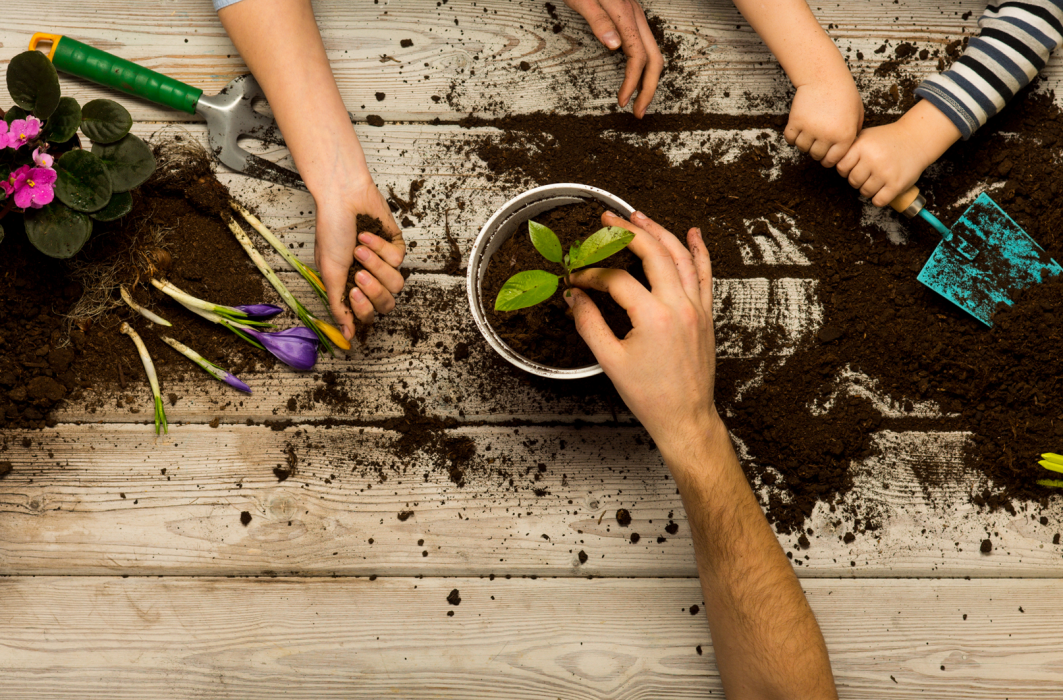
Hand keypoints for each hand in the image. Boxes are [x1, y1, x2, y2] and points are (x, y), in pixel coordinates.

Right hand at [314, 176, 404, 337]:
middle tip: (359, 272)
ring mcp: (384, 264)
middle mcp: (370, 279)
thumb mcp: (330, 272)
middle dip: (374, 288)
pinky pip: (398, 260)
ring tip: (360, 248)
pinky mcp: (396, 248)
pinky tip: (366, 234)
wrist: (343, 198)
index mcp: (351, 287)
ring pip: (396, 283)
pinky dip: (381, 247)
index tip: (354, 291)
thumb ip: (339, 305)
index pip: (368, 314)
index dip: (364, 308)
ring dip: (377, 265)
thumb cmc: (331, 231)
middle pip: (387, 303)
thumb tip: (347, 335)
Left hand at [564, 0, 663, 117]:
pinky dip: (644, 67)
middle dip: (649, 89)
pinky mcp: (631, 17)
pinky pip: (645, 46)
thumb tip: (614, 46)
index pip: (637, 56)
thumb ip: (598, 21)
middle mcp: (636, 16)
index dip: (632, 83)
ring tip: (639, 101)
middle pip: (654, 59)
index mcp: (625, 14)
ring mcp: (636, 16)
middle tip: (638, 113)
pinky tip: (635, 78)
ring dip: (648, 81)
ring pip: (653, 53)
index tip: (623, 102)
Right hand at [564, 211, 719, 452]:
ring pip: (681, 257)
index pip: (617, 280)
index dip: (592, 275)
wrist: (685, 417)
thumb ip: (589, 323)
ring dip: (660, 232)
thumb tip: (574, 298)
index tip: (576, 278)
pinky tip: (693, 234)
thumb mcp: (610, 361)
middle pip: (653, 254)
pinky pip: (705, 275)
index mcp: (654, 318)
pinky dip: (699, 251)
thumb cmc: (651, 397)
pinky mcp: (706, 315)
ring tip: (640, 217)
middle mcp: (680, 307)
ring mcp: (697, 309)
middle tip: (607, 220)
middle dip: (627, 232)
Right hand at [785, 73, 863, 166]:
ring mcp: (810, 129)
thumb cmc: (843, 94)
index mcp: (845, 136)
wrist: (825, 77)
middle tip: (817, 140)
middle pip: (816, 155)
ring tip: (809, 131)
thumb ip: (853, 133)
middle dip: (816, 150)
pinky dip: (792, 136)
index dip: (828, 158)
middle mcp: (827, 135)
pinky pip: (790, 139)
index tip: (826, 153)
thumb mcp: (857, 114)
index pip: (832, 160)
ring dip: (804, 142)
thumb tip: (845, 150)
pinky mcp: (796, 121)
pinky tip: (798, 128)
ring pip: (802, 147)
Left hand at [835, 99, 961, 206]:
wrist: (917, 138)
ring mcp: (885, 173)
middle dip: (858, 179)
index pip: (841, 168)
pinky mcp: (897, 184)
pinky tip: (883, 190)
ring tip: (877, 180)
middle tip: (868, 173)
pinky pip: (878, 201)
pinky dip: (879, 199)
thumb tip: (828, 162)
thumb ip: (849, 148)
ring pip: (864, 192)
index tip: (854, 167)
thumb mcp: (865, 136)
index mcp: (861, 146)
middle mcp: (872, 159)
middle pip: (852, 181)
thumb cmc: (887, 139)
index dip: (846, 170)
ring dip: (869, 189)